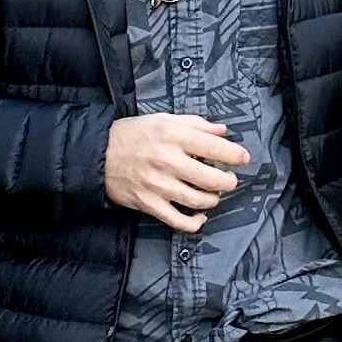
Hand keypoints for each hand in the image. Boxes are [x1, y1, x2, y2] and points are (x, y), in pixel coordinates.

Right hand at [103, 112, 246, 233]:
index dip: (235, 155)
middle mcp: (167, 161)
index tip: (243, 158)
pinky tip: (200, 216)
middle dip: (228, 181)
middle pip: (211, 178)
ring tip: (213, 194)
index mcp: (173, 136)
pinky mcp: (149, 204)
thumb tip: (223, 131)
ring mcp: (158, 185)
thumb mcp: (164, 119)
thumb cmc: (133, 134)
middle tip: (230, 180)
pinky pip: (178, 220)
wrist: (98, 154)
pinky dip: (194, 222)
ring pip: (198, 200)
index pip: (214, 147)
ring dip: (213, 199)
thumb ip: (195, 124)